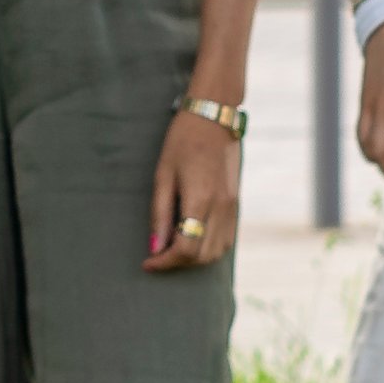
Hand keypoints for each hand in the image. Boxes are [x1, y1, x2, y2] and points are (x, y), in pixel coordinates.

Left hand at [146, 108, 242, 271]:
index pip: (186, 248)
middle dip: (177, 263)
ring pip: (216, 253)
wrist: (214, 119)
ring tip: (171, 249)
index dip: (165, 262)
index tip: (148, 262)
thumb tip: (155, 247)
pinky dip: (208, 249)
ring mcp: (232, 208)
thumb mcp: (163, 175)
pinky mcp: (236, 205)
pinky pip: (225, 240)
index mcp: (201, 200)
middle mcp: (221, 208)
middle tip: (156, 256)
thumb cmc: (182, 142)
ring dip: (193, 258)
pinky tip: (192, 239)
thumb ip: (160, 214)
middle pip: (202, 256)